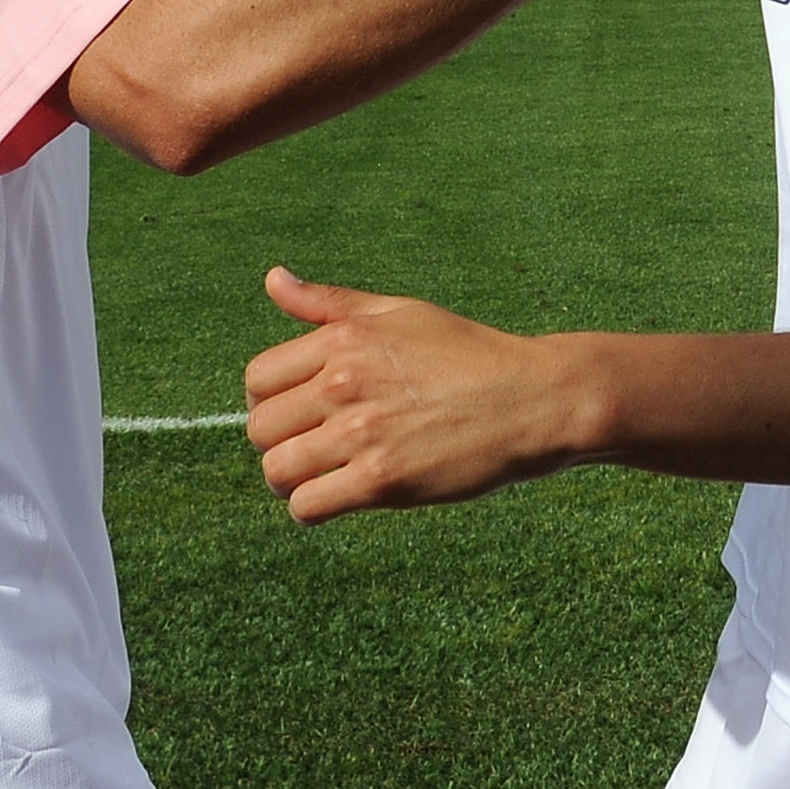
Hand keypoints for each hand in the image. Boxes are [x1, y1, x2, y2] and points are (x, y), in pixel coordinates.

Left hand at [244, 268, 591, 522]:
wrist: (532, 400)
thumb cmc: (468, 354)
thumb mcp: (400, 312)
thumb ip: (330, 303)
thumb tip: (272, 279)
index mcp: (344, 339)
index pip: (257, 378)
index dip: (268, 401)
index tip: (295, 415)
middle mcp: (344, 382)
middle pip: (260, 428)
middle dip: (276, 444)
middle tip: (308, 452)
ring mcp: (362, 433)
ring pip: (278, 470)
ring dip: (289, 482)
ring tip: (317, 480)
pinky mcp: (382, 480)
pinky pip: (308, 505)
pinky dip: (311, 509)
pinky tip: (338, 498)